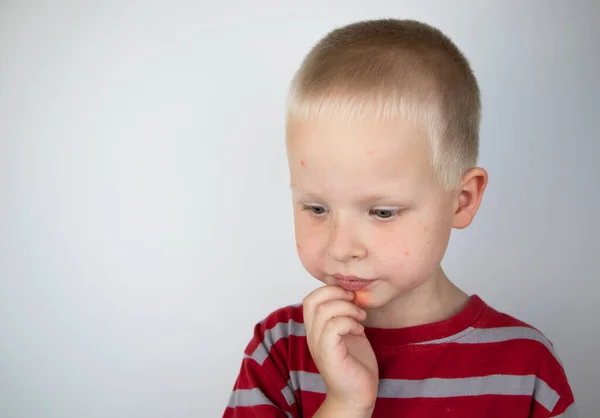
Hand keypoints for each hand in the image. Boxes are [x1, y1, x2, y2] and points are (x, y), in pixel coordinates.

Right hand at [303, 285, 378, 413]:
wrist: (357, 394)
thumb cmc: (355, 364)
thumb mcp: (349, 332)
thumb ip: (345, 316)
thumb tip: (352, 295)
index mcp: (315, 329)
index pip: (310, 298)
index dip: (330, 290)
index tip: (350, 298)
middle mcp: (312, 335)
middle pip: (312, 300)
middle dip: (337, 293)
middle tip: (354, 302)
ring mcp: (318, 345)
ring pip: (324, 311)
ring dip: (347, 308)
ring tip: (360, 317)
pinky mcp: (328, 354)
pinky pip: (333, 326)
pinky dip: (349, 322)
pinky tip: (359, 330)